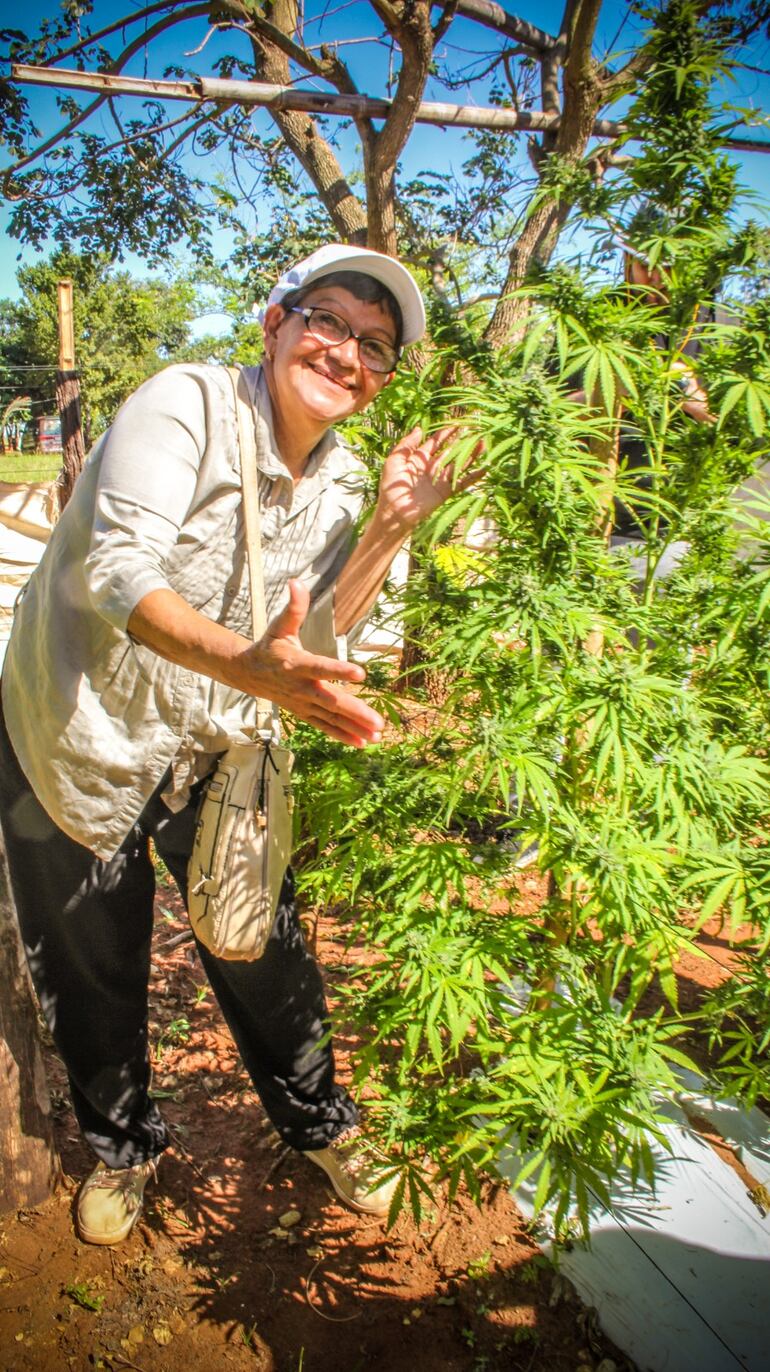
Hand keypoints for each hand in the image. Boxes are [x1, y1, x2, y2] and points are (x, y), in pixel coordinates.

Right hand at [237, 580, 383, 747]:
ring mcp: (303, 704)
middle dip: (356, 712)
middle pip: (331, 701)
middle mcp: (301, 687)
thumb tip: (296, 582)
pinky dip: (343, 735)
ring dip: (355, 728)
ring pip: (331, 718)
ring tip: (377, 734)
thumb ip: (293, 607)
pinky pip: (325, 726)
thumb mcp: (280, 625)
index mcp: (297, 664)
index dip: (339, 671)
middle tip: (378, 721)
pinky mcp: (304, 713)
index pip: (321, 668)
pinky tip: (363, 742)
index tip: (361, 673)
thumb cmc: (269, 646)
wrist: (247, 674)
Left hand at [376, 425, 480, 532]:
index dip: (446, 432)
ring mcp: (440, 479)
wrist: (395, 512)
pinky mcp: (446, 491)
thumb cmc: (391, 487)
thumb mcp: (394, 461)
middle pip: (451, 451)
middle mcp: (432, 467)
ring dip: (472, 454)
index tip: (457, 423)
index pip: (436, 442)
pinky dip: (474, 476)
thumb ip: (406, 445)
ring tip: (483, 443)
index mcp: (419, 459)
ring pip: (459, 464)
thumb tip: (419, 428)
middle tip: (475, 429)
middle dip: (462, 440)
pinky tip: (485, 468)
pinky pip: (462, 482)